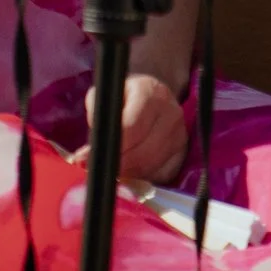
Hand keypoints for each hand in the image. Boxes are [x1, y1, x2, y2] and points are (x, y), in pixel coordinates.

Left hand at [75, 71, 188, 187]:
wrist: (153, 95)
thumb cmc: (124, 98)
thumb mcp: (106, 96)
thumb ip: (97, 117)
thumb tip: (88, 151)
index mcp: (150, 92)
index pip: (131, 127)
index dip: (109, 147)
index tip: (88, 158)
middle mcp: (171, 112)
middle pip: (143, 151)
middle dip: (117, 165)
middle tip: (98, 171)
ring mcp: (180, 134)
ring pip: (151, 166)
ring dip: (128, 174)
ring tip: (111, 173)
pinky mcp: (182, 152)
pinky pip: (162, 175)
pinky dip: (143, 179)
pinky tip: (129, 174)